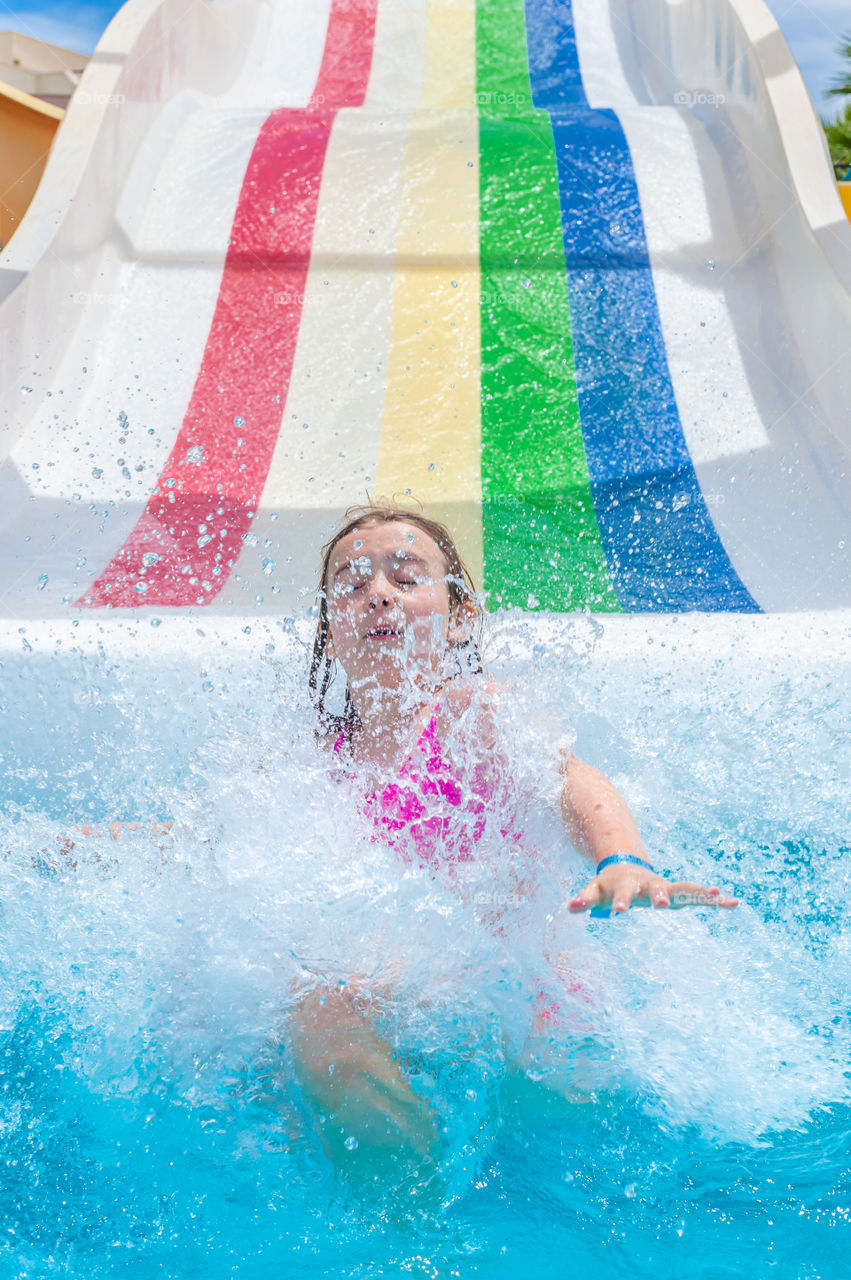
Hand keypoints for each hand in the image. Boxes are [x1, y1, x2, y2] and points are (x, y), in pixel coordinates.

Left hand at [568, 864, 737, 914]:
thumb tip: (569, 908)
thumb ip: (583, 898)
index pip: (621, 893)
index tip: (617, 912)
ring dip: (700, 892)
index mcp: (627, 884)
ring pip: (685, 889)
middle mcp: (650, 884)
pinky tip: (734, 903)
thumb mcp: (593, 889)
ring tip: (718, 894)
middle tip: (665, 904)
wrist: (626, 864)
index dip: (619, 902)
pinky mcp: (679, 893)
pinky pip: (700, 897)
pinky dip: (717, 900)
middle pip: (658, 888)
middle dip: (662, 895)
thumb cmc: (608, 883)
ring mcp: (666, 887)